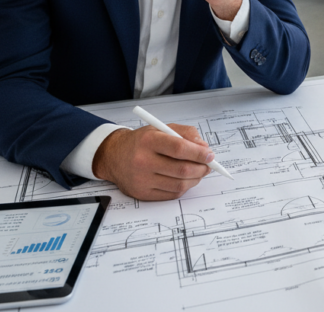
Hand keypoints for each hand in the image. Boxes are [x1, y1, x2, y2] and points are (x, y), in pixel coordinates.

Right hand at [93, 124, 213, 200]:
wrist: (114, 156)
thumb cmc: (141, 142)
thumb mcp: (161, 129)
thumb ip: (186, 134)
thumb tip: (204, 148)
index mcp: (148, 141)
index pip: (180, 148)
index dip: (199, 153)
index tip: (210, 155)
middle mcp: (143, 161)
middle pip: (182, 169)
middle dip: (201, 168)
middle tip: (208, 165)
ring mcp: (142, 180)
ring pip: (179, 184)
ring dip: (195, 179)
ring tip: (198, 172)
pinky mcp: (142, 193)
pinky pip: (172, 194)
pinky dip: (184, 187)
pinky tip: (185, 179)